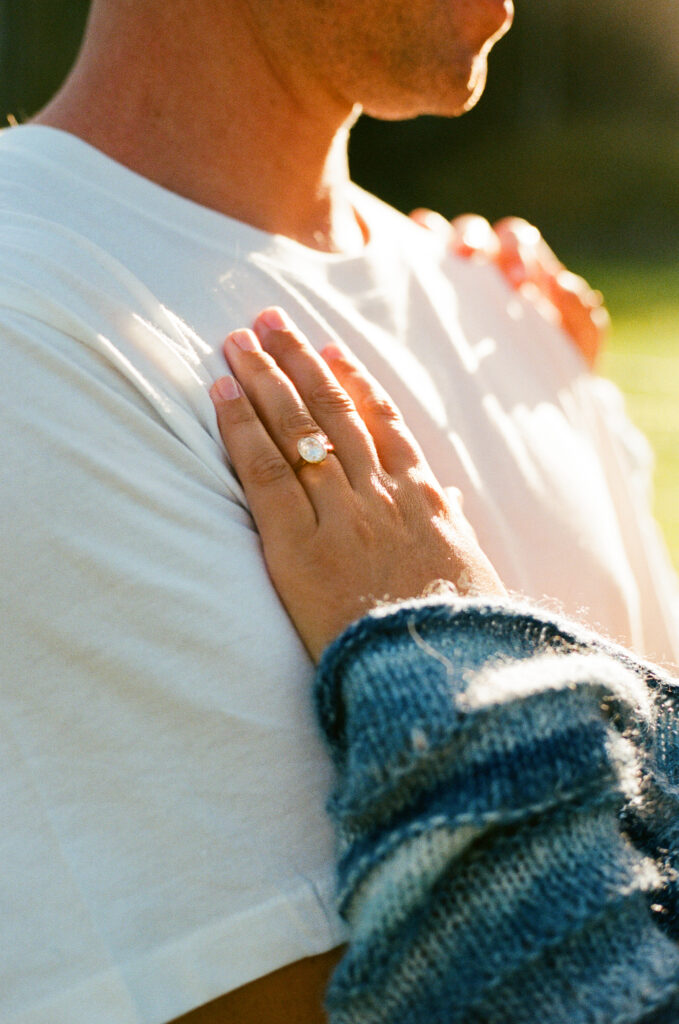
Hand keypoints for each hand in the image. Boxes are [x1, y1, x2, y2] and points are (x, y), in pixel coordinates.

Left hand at [210, 308, 504, 662]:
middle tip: (269, 321)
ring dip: (264, 378)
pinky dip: (241, 429)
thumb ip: (452, 524)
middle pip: (333, 411)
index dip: (353, 380)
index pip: (383, 423)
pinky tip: (221, 393)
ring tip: (238, 340)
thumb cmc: (461, 634)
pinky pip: (265, 473)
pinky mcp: (299, 548)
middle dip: (299, 360)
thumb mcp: (470, 570)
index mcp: (425, 499)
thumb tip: (450, 494)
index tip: (330, 348)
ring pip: (297, 428)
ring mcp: (341, 516)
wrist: (442, 680)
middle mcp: (381, 494)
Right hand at [410, 210, 609, 368]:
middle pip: (474, 231)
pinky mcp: (415, 293)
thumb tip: (562, 283)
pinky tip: (394, 263)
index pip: (514, 238)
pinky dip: (398, 249)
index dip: (516, 251)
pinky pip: (401, 258)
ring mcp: (444, 276)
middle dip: (474, 242)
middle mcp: (480, 264)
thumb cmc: (546, 374)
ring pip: (434, 236)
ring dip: (433, 239)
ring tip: (432, 266)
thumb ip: (580, 319)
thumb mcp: (574, 352)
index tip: (518, 283)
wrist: (521, 410)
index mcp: (519, 267)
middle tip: (470, 264)